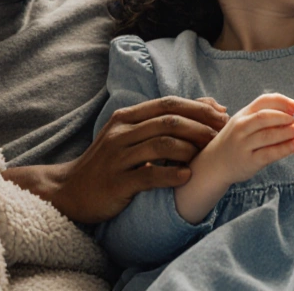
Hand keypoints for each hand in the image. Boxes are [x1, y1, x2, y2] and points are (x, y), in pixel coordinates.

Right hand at [1, 96, 227, 223]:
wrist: (71, 190)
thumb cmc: (110, 161)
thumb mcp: (132, 134)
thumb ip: (165, 119)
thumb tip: (212, 104)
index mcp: (127, 117)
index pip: (169, 103)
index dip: (198, 107)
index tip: (221, 116)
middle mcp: (121, 132)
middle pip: (168, 121)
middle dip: (200, 127)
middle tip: (219, 136)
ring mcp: (117, 157)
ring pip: (161, 144)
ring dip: (189, 149)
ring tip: (205, 156)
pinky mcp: (117, 182)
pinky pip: (149, 175)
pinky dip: (172, 175)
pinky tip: (187, 176)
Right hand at [176, 93, 293, 222]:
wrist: (214, 165)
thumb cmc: (236, 141)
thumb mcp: (244, 123)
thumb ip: (264, 116)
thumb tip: (293, 111)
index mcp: (243, 114)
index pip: (263, 101)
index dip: (282, 101)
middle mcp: (241, 127)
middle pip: (266, 117)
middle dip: (285, 118)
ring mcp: (243, 144)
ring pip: (269, 135)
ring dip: (288, 133)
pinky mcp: (249, 161)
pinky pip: (270, 153)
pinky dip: (286, 149)